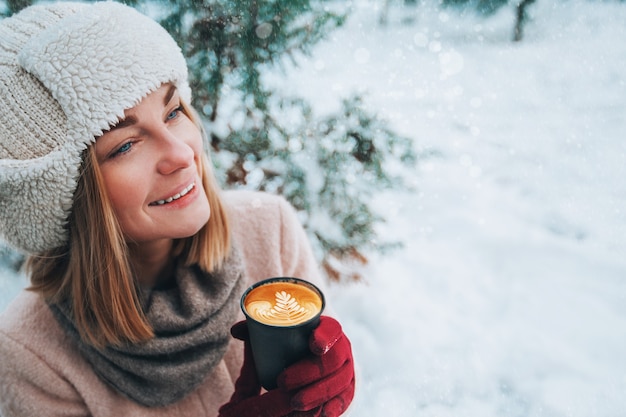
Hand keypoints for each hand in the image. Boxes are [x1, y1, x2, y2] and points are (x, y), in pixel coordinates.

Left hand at [218, 316, 354, 416]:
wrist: (305, 367)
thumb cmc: (287, 350)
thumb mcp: (271, 342)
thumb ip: (257, 335)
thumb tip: (236, 331)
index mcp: (326, 330)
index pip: (332, 328)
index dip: (326, 336)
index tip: (314, 345)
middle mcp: (340, 349)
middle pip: (334, 359)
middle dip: (311, 372)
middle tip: (284, 383)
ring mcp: (346, 372)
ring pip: (340, 382)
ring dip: (318, 393)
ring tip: (295, 403)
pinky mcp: (346, 393)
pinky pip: (344, 401)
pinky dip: (334, 407)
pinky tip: (322, 413)